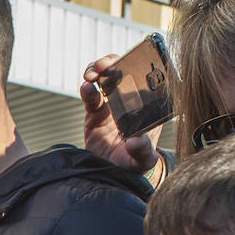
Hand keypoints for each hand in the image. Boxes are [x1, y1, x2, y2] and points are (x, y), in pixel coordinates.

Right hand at [81, 55, 161, 173]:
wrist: (110, 174)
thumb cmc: (133, 164)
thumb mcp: (143, 161)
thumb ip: (143, 152)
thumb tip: (136, 141)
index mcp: (147, 106)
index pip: (148, 78)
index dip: (142, 63)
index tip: (135, 61)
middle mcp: (130, 100)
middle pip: (124, 70)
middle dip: (115, 62)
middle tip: (107, 65)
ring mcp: (111, 103)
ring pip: (106, 76)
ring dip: (99, 68)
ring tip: (93, 73)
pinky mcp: (94, 111)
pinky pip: (90, 95)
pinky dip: (87, 88)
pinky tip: (86, 87)